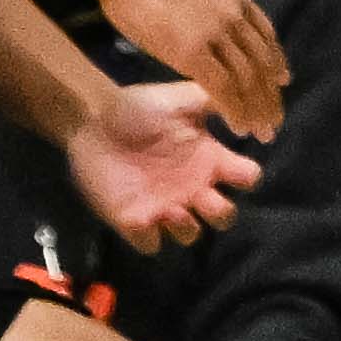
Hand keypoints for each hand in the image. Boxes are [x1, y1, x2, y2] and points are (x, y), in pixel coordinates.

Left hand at [66, 82, 252, 252]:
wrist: (91, 120)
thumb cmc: (137, 108)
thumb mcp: (178, 96)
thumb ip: (214, 100)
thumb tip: (249, 118)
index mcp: (207, 158)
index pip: (245, 177)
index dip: (248, 177)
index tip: (237, 170)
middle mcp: (191, 187)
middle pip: (224, 216)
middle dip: (221, 213)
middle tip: (204, 197)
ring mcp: (163, 207)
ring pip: (190, 234)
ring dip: (187, 228)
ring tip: (172, 210)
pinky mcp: (133, 221)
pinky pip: (150, 244)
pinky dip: (149, 237)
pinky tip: (140, 218)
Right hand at [95, 0, 289, 138]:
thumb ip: (213, 6)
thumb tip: (218, 22)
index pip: (267, 36)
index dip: (277, 62)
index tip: (283, 81)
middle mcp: (233, 15)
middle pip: (263, 62)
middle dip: (271, 95)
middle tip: (275, 120)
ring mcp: (215, 33)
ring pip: (248, 79)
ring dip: (258, 109)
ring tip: (263, 132)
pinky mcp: (193, 53)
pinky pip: (223, 88)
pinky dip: (235, 111)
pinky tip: (239, 128)